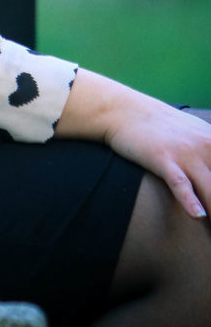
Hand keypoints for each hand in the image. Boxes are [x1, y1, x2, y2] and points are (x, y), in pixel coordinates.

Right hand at [54, 68, 210, 219]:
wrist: (123, 110)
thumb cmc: (159, 126)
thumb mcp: (193, 132)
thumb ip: (209, 150)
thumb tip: (209, 174)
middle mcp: (204, 146)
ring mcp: (184, 152)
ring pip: (210, 188)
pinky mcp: (162, 158)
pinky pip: (180, 183)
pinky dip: (190, 200)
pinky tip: (198, 216)